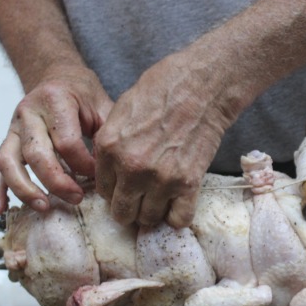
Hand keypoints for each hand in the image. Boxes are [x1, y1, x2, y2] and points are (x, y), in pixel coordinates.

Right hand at [0, 66, 112, 215]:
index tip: (98, 176)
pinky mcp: (8, 141)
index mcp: (55, 100)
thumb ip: (106, 135)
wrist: (60, 78)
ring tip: (43, 207)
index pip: (67, 141)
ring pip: (9, 162)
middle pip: (37, 154)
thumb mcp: (102, 106)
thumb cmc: (83, 95)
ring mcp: (14, 128)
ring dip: (24, 189)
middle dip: (57, 181)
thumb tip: (108, 172)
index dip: (83, 164)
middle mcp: (29, 113)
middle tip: (76, 198)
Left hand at [94, 50, 237, 227]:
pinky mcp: (188, 183)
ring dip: (153, 212)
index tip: (125, 187)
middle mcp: (131, 168)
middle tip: (141, 198)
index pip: (103, 191)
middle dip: (129, 207)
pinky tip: (178, 204)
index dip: (115, 190)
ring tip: (160, 199)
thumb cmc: (162, 89)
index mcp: (109, 148)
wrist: (202, 86)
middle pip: (122, 212)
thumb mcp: (121, 111)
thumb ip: (110, 144)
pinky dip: (177, 217)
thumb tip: (109, 168)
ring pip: (149, 219)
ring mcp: (160, 179)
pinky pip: (179, 219)